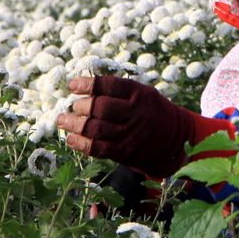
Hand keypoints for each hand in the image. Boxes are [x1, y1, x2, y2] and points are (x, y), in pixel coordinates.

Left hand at [57, 76, 194, 177]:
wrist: (175, 141)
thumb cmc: (153, 113)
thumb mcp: (145, 95)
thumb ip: (120, 92)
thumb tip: (86, 89)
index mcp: (141, 94)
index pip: (109, 86)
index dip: (87, 85)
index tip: (72, 85)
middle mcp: (136, 113)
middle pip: (100, 108)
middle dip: (81, 106)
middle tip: (74, 107)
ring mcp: (131, 134)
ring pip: (96, 128)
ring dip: (75, 124)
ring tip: (63, 120)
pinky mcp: (126, 152)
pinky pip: (99, 148)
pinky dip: (81, 143)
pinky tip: (71, 139)